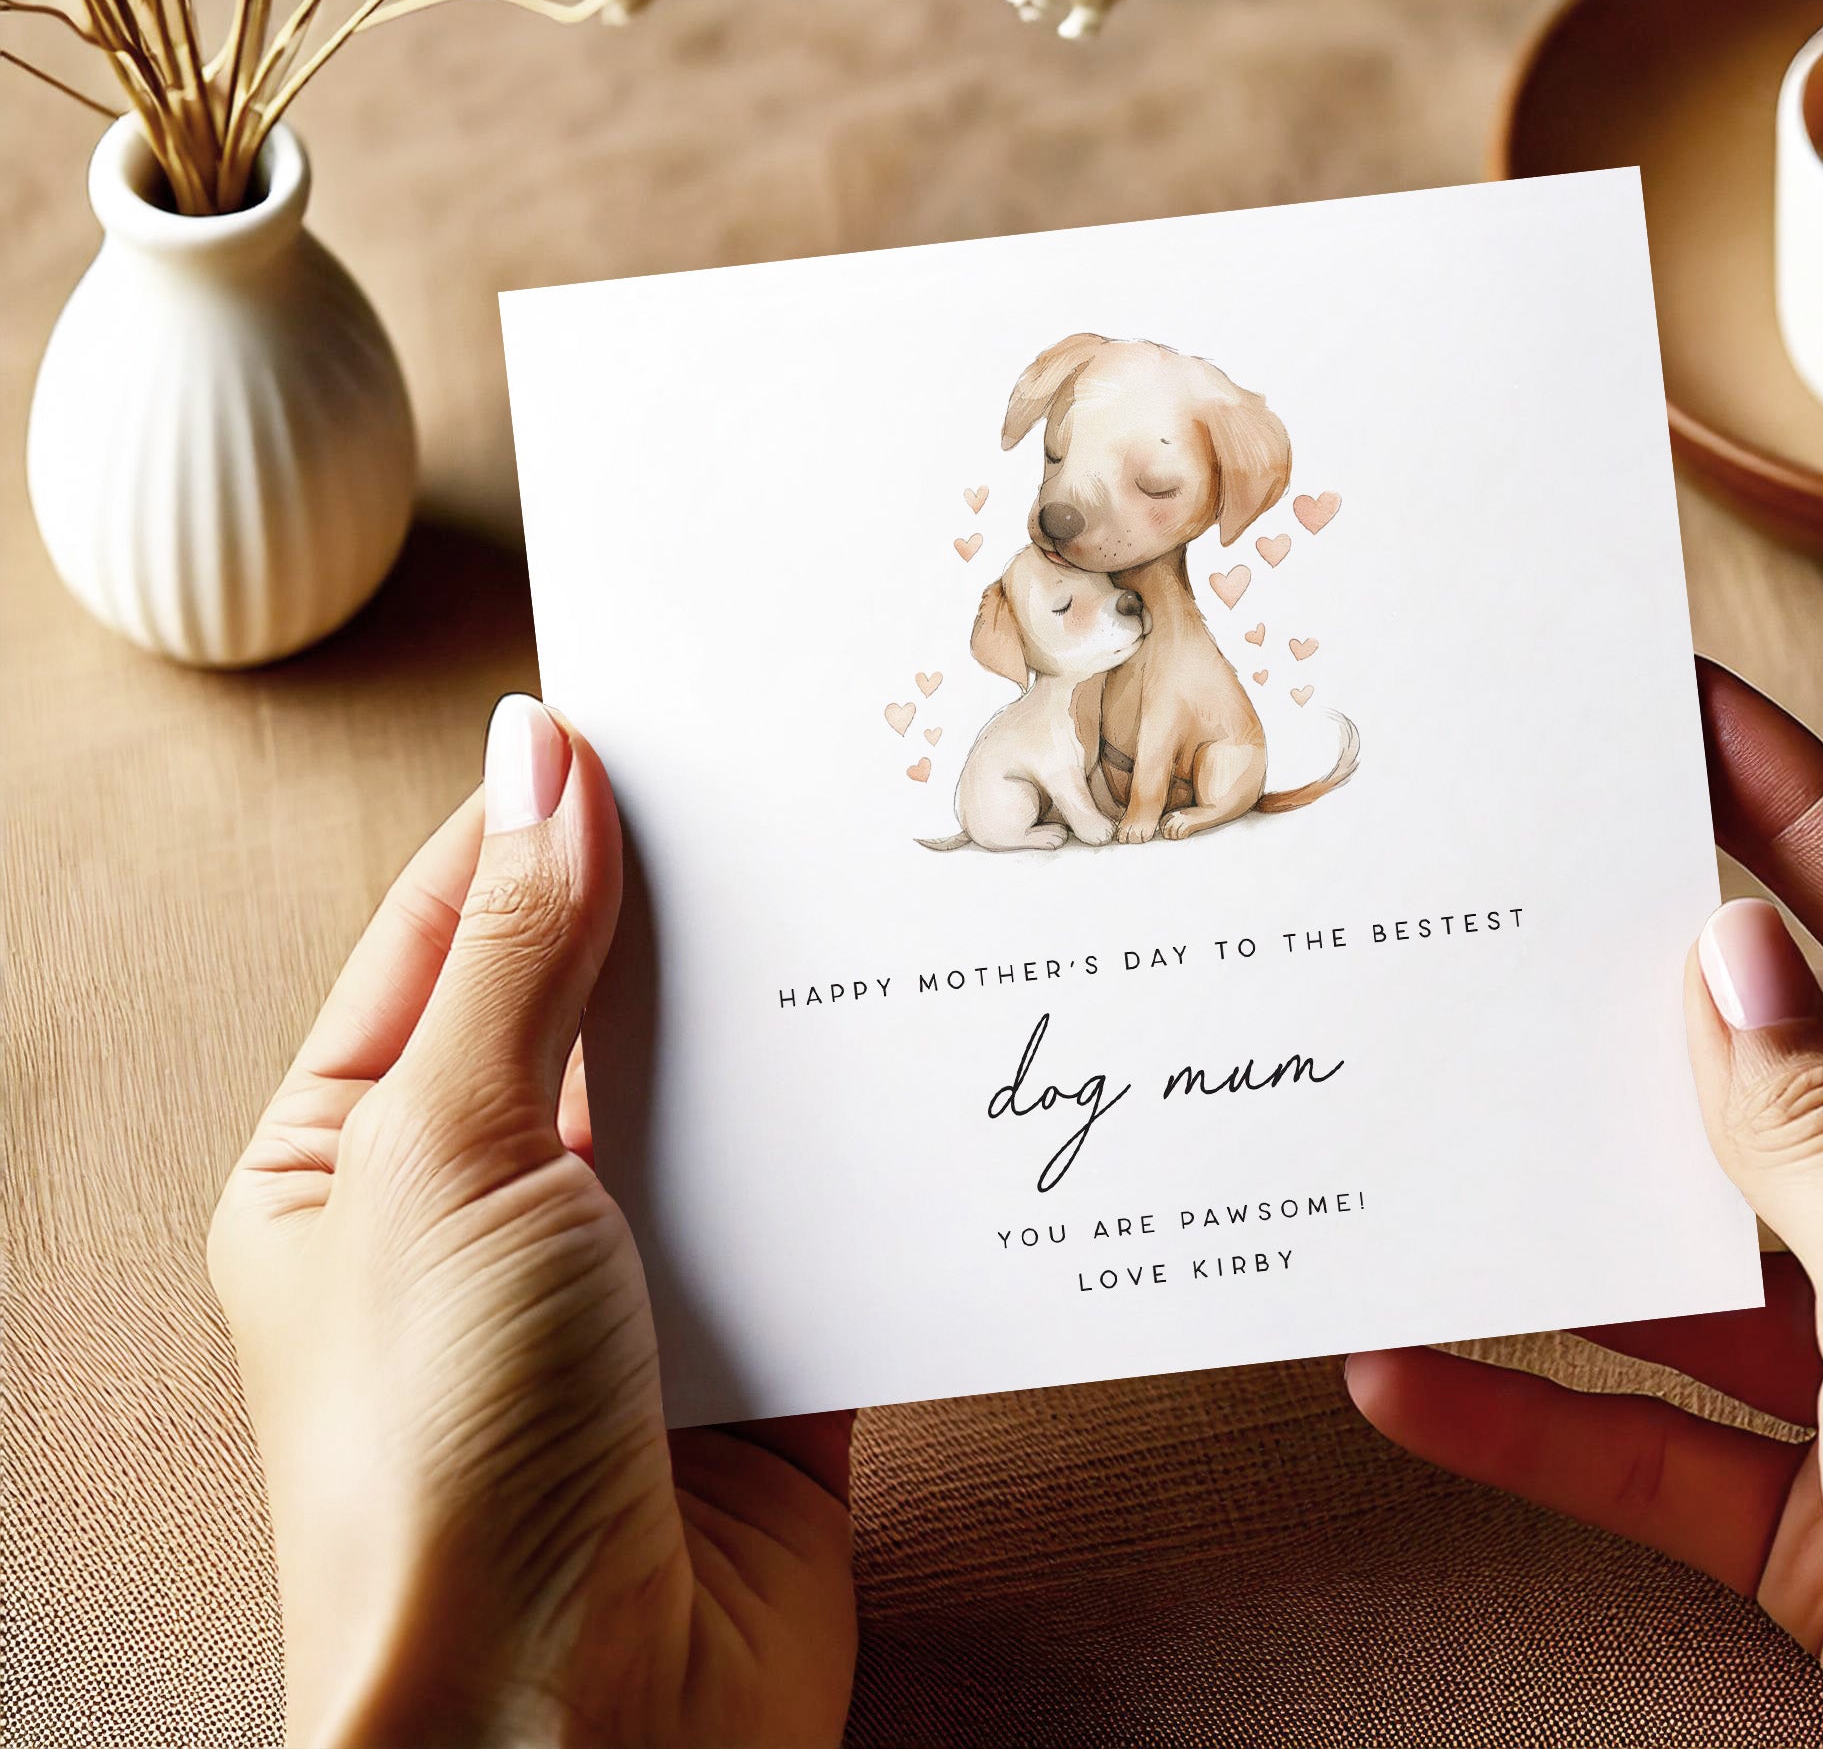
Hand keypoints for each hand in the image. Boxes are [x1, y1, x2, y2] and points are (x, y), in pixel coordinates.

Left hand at [209, 697, 856, 1748]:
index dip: (541, 821)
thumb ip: (517, 956)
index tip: (646, 727)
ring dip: (784, 1030)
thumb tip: (542, 758)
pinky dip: (865, 1149)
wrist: (583, 1741)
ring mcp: (629, 1284)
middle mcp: (487, 1213)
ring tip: (872, 908)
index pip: (452, 934)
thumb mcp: (447, 1158)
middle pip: (596, 1008)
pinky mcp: (759, 1351)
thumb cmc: (439, 1469)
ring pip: (720, 1102)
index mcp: (352, 1160)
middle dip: (685, 916)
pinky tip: (919, 1066)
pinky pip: (819, 1210)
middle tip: (788, 800)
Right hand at [1347, 663, 1822, 1748]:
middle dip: (1657, 1006)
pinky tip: (1413, 1377)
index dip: (1811, 815)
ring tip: (1442, 1135)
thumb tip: (1741, 967)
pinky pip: (1657, 1439)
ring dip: (1565, 1224)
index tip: (1696, 714)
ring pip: (1706, 1263)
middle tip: (1537, 896)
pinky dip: (1534, 1414)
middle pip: (1797, 1088)